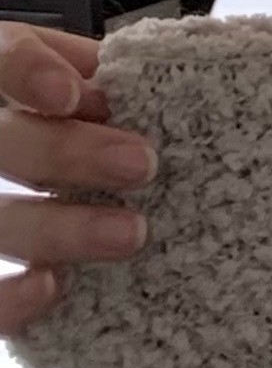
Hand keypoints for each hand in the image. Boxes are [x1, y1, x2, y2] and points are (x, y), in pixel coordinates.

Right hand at [0, 24, 149, 333]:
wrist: (93, 191)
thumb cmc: (111, 128)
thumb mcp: (111, 86)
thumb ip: (120, 81)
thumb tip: (160, 84)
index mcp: (11, 82)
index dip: (23, 71)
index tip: (67, 94)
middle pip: (3, 144)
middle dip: (64, 153)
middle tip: (142, 164)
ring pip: (1, 221)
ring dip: (60, 228)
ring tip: (131, 234)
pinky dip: (12, 296)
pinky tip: (51, 286)